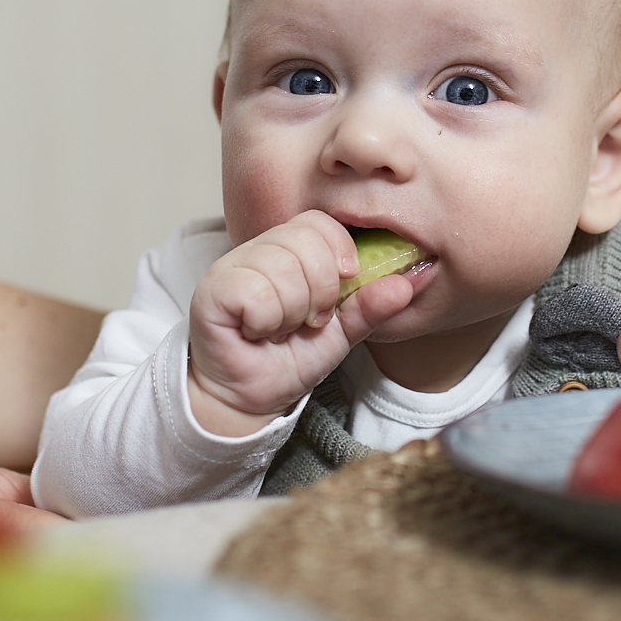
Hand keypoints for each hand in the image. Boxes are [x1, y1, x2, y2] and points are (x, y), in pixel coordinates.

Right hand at [187, 210, 414, 434]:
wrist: (250, 398)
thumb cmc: (288, 359)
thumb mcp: (341, 332)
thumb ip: (370, 306)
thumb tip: (407, 283)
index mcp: (288, 250)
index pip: (320, 222)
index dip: (338, 253)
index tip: (338, 291)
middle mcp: (257, 250)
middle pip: (305, 241)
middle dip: (319, 292)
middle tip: (308, 320)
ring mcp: (231, 266)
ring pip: (282, 268)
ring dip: (292, 312)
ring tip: (281, 329)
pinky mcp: (213, 290)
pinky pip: (255, 291)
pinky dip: (267, 320)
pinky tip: (258, 332)